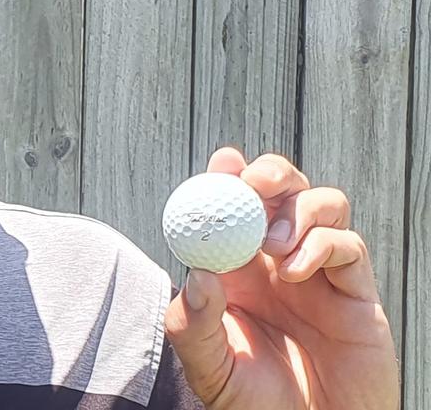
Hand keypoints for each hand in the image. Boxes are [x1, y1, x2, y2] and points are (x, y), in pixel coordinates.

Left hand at [163, 149, 398, 408]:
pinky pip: (348, 246)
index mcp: (237, 267)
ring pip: (322, 204)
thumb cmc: (254, 404)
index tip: (222, 163)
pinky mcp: (355, 292)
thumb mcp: (209, 368)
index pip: (234, 207)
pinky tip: (296, 270)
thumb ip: (193, 325)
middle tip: (251, 184)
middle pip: (283, 190)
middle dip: (269, 175)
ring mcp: (319, 273)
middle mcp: (278, 261)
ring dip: (298, 209)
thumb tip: (197, 275)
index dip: (228, 178)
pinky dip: (323, 243)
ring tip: (274, 246)